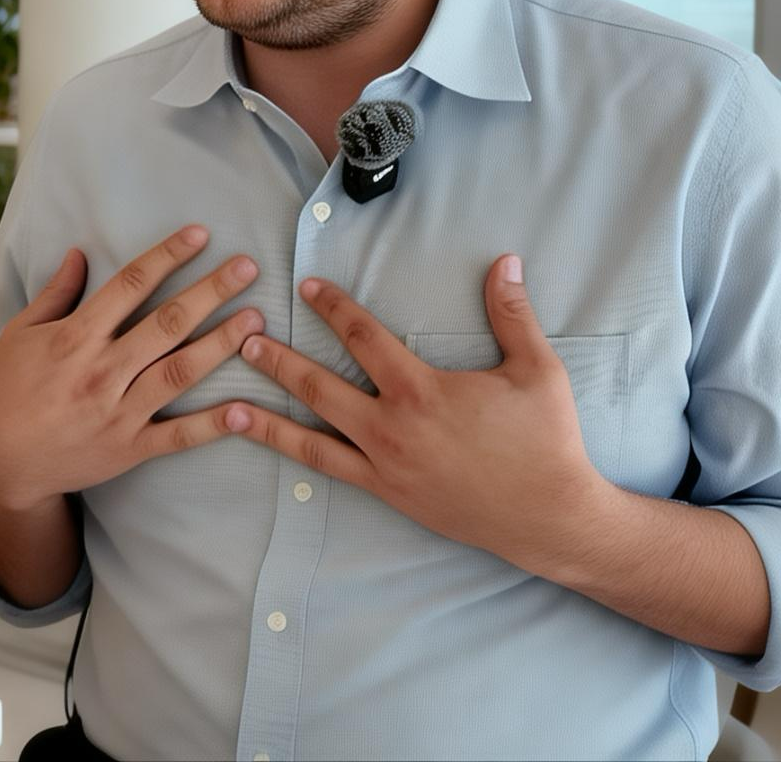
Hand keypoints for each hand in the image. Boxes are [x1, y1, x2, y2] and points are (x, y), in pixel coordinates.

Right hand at [0, 228, 264, 511]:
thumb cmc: (6, 391)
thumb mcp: (20, 334)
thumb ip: (55, 293)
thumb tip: (78, 252)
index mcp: (75, 336)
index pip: (129, 285)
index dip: (167, 255)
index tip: (199, 234)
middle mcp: (101, 370)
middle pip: (166, 323)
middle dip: (210, 291)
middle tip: (247, 267)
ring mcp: (118, 411)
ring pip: (179, 372)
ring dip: (221, 344)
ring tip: (256, 320)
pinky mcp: (129, 448)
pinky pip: (177, 436)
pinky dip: (212, 425)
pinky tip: (245, 409)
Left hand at [223, 255, 607, 570]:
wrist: (550, 518)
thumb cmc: (546, 442)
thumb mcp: (538, 371)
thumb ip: (514, 315)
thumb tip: (506, 262)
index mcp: (423, 391)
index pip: (365, 340)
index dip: (334, 309)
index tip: (306, 287)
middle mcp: (393, 428)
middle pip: (320, 386)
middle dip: (279, 360)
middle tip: (242, 336)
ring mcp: (385, 465)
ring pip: (312, 437)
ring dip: (269, 417)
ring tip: (229, 403)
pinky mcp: (388, 494)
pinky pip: (331, 471)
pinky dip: (295, 456)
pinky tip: (270, 447)